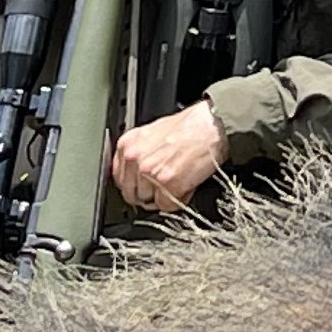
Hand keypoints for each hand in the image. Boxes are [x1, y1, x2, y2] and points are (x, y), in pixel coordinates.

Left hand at [110, 101, 227, 212]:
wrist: (212, 125)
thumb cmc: (189, 126)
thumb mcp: (153, 133)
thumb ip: (140, 154)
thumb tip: (137, 174)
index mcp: (128, 145)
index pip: (119, 179)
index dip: (134, 185)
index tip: (142, 187)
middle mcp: (134, 159)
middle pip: (131, 194)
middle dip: (147, 195)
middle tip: (162, 188)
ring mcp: (150, 173)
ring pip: (148, 202)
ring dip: (163, 197)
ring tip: (177, 182)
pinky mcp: (168, 184)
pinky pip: (167, 206)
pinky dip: (178, 201)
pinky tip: (185, 186)